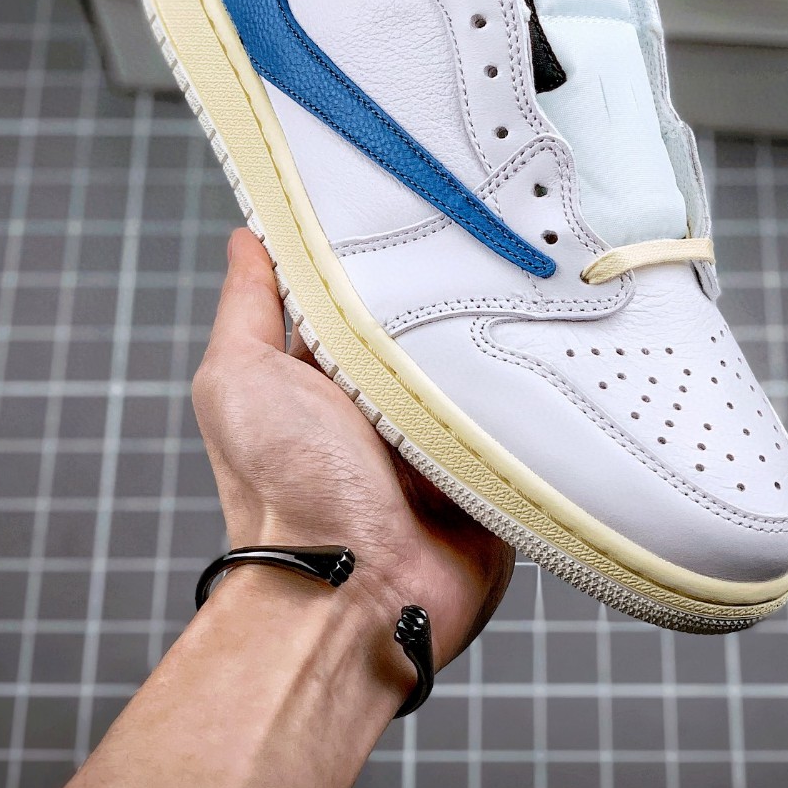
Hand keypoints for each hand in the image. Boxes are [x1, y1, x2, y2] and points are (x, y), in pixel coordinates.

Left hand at [192, 228, 514, 674]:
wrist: (357, 593)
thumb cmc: (284, 491)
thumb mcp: (240, 378)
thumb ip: (247, 307)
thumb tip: (246, 237)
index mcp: (324, 377)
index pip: (353, 293)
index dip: (373, 250)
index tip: (406, 193)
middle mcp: (381, 402)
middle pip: (422, 321)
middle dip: (445, 285)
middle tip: (480, 229)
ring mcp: (440, 433)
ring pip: (476, 359)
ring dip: (491, 333)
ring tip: (523, 277)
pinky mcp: (490, 463)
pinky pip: (521, 410)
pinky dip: (530, 386)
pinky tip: (547, 341)